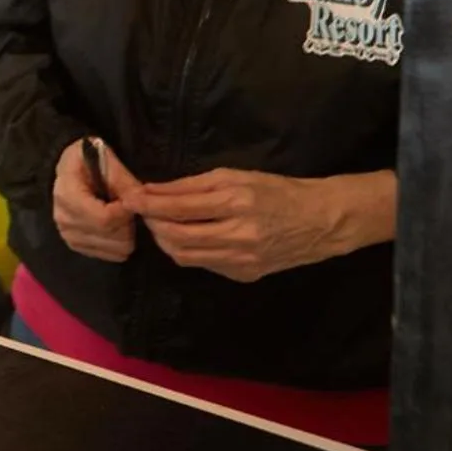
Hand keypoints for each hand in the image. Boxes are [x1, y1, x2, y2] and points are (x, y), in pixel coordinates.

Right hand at [53, 138, 141, 261]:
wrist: (72, 169)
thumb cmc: (89, 161)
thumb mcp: (106, 160)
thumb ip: (124, 182)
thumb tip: (141, 203)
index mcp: (67, 195)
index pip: (103, 219)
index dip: (126, 213)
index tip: (133, 201)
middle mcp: (63, 219)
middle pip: (111, 235)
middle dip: (128, 222)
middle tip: (126, 206)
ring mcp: (68, 235)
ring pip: (114, 249)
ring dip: (125, 233)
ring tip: (120, 215)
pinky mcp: (76, 246)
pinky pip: (110, 256)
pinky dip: (119, 243)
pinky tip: (115, 226)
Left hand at [135, 169, 396, 282]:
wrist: (322, 221)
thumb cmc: (277, 190)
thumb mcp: (235, 175)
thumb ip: (192, 185)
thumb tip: (153, 190)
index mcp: (236, 203)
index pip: (178, 208)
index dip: (148, 204)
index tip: (130, 198)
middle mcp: (238, 235)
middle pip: (176, 237)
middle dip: (152, 225)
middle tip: (141, 212)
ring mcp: (243, 260)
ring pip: (186, 256)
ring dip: (165, 241)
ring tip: (159, 224)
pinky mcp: (245, 275)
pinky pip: (204, 264)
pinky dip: (187, 251)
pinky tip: (185, 237)